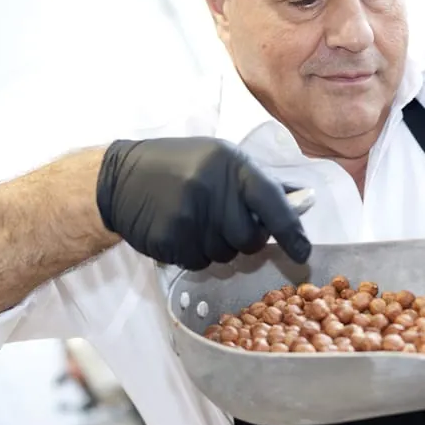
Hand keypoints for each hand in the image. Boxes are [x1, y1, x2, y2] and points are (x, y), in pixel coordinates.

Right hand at [95, 137, 310, 269]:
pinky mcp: (170, 237)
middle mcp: (212, 188)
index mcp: (232, 165)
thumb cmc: (180, 166)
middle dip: (243, 239)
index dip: (292, 231)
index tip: (304, 253)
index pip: (273, 203)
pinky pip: (198, 263)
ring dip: (215, 247)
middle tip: (221, 221)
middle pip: (250, 239)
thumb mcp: (222, 160)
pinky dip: (193, 255)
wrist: (120, 177)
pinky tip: (179, 232)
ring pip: (224, 256)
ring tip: (195, 221)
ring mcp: (189, 214)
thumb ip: (262, 184)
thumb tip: (304, 201)